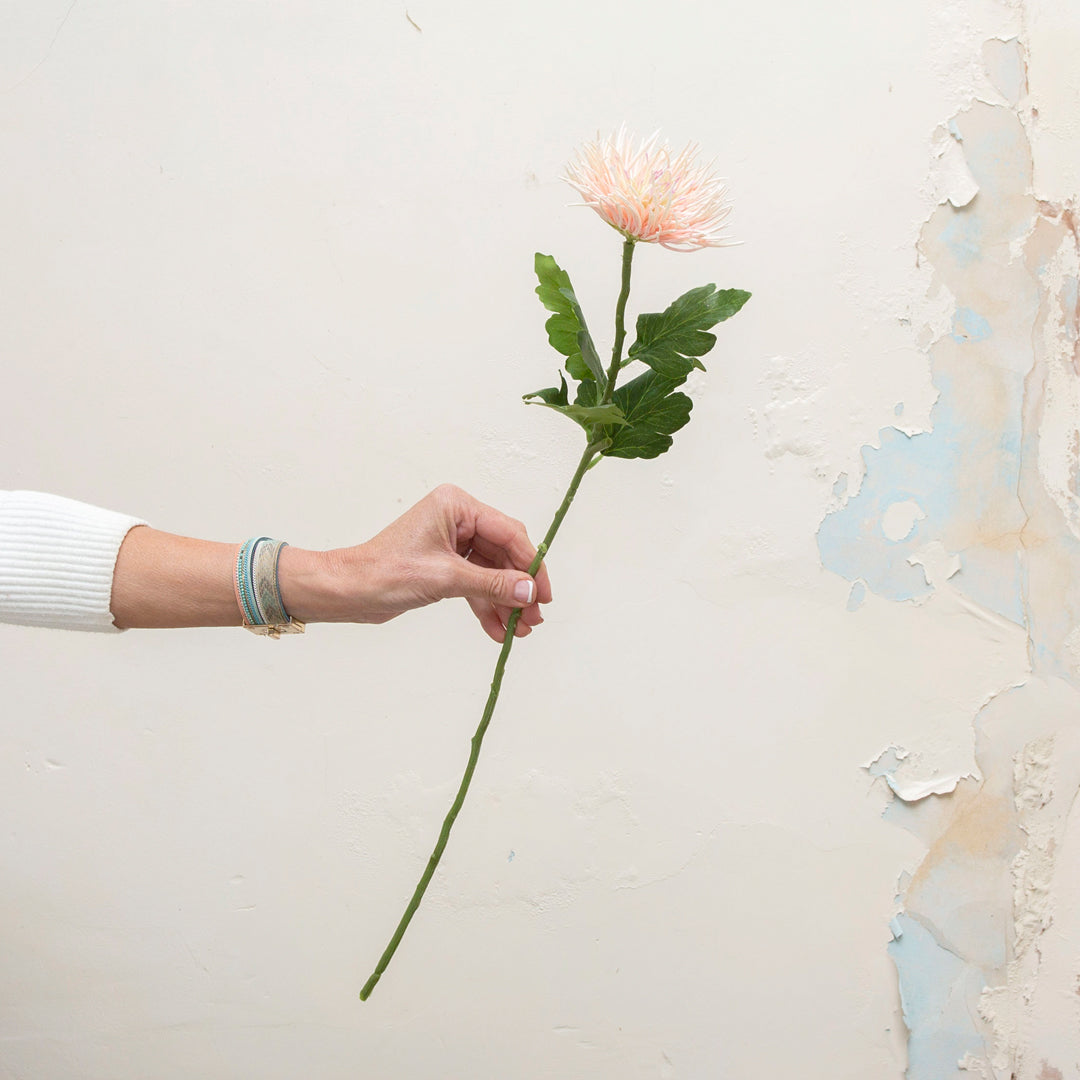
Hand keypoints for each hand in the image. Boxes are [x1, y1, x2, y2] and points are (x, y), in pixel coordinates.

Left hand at [283, 485, 551, 641]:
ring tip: (519, 630)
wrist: (347, 591)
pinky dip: (486, 606)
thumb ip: (493, 584)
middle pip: (504, 554)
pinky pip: (475, 584)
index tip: (543, 594)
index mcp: (456, 506)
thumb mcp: (446, 578)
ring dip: (506, 601)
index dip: (530, 564)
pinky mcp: (445, 565)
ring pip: (492, 573)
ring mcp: (451, 543)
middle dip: (518, 588)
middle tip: (533, 617)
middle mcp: (457, 519)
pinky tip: (497, 630)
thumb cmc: (384, 573)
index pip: (508, 533)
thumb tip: (530, 591)